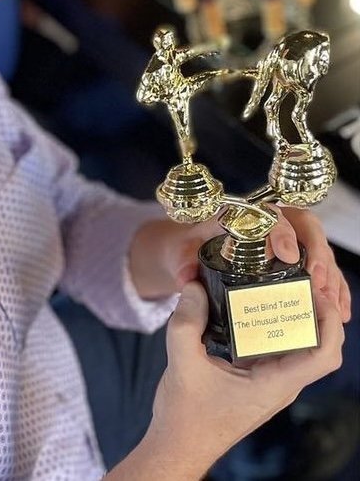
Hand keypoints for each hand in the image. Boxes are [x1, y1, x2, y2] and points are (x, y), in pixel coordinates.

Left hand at [129, 207, 351, 322]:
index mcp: (241, 214)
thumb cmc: (186, 249)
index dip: (280, 231)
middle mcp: (267, 222)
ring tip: (334, 303)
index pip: (268, 212)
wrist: (188, 252)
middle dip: (316, 251)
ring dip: (330, 273)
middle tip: (318, 281)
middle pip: (303, 223)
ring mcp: (283, 239)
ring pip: (317, 246)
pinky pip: (321, 267)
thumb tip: (187, 279)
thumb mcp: (180, 254)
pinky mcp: (293, 260)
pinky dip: (333, 287)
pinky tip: (340, 309)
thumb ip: (183, 264)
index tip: (287, 255)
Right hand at [139, 283, 343, 475]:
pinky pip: (278, 348)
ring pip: (300, 346)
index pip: (323, 356)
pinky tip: (256, 306)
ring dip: (297, 317)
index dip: (330, 323)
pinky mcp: (257, 378)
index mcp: (273, 384)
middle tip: (298, 280)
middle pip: (318, 346)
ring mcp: (270, 382)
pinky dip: (275, 325)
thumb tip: (194, 285)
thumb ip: (187, 320)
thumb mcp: (182, 361)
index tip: (316, 294)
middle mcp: (279, 383)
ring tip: (280, 286)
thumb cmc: (186, 416)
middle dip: (317, 311)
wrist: (179, 445)